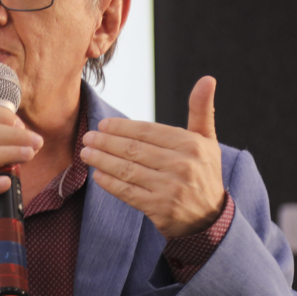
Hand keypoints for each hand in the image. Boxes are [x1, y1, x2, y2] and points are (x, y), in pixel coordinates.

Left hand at [79, 75, 225, 237]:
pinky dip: (110, 183)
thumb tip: (208, 78)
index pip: (148, 131)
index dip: (122, 128)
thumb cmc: (203, 172)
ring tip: (86, 153)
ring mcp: (170, 188)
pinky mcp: (159, 209)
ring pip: (128, 170)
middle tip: (88, 137)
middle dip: (106, 142)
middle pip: (134, 150)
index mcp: (191, 145)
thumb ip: (201, 110)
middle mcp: (181, 165)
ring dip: (102, 160)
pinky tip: (97, 175)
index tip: (103, 125)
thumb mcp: (207, 140)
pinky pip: (128, 193)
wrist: (210, 217)